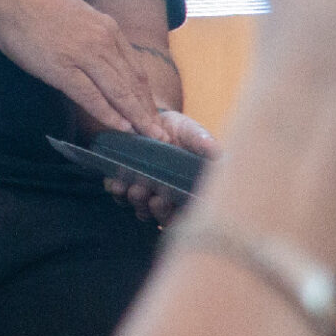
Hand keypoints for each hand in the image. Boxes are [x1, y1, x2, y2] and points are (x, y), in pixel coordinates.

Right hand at [0, 0, 169, 138]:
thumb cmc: (36, 5)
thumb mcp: (79, 14)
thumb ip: (94, 34)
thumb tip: (99, 51)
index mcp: (108, 29)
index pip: (136, 69)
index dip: (147, 96)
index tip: (155, 115)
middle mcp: (103, 42)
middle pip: (134, 84)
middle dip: (149, 113)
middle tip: (162, 136)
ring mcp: (84, 56)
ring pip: (119, 92)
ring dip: (136, 117)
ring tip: (149, 137)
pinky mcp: (62, 68)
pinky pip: (91, 96)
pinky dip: (108, 113)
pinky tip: (120, 127)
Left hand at [105, 109, 218, 223]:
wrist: (154, 120)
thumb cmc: (181, 132)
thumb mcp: (194, 134)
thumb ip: (204, 143)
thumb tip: (218, 155)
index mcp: (187, 192)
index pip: (185, 214)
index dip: (176, 213)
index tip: (171, 202)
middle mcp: (167, 198)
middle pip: (162, 216)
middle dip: (157, 210)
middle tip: (155, 199)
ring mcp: (145, 193)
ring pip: (140, 208)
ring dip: (137, 201)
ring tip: (135, 188)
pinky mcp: (126, 184)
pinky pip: (119, 195)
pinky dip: (118, 190)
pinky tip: (117, 182)